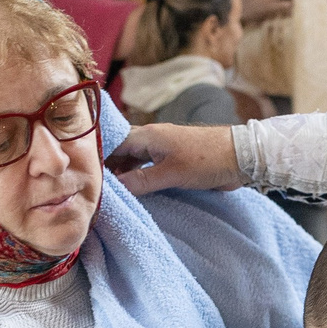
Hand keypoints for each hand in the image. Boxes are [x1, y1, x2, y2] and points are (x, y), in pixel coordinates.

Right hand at [107, 123, 245, 194]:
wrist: (241, 157)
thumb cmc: (207, 160)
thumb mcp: (171, 174)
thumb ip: (141, 181)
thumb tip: (114, 189)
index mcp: (147, 135)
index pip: (112, 144)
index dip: (98, 159)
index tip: (85, 176)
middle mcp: (152, 138)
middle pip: (120, 151)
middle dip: (107, 168)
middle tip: (94, 188)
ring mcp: (162, 149)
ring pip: (133, 159)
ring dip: (123, 174)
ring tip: (109, 192)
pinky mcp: (173, 160)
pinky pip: (147, 166)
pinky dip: (137, 176)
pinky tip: (132, 189)